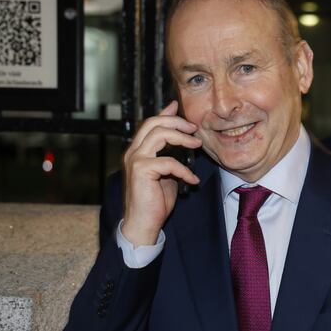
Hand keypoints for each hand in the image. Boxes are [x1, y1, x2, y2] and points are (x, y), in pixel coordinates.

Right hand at [121, 100, 201, 245]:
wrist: (143, 223)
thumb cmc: (155, 201)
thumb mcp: (167, 173)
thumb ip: (171, 155)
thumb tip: (183, 140)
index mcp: (138, 150)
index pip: (150, 124)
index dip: (165, 114)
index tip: (177, 106)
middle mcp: (133, 152)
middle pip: (153, 123)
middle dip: (176, 122)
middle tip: (194, 129)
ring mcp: (135, 160)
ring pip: (159, 135)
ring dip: (182, 138)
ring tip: (197, 145)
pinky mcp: (141, 171)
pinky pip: (168, 162)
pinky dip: (184, 170)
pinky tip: (192, 180)